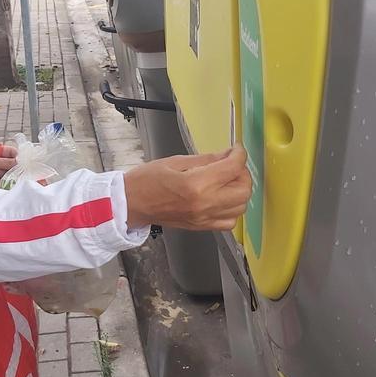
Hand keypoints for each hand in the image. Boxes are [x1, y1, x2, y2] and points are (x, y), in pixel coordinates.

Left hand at [0, 143, 17, 187]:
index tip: (19, 163)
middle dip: (7, 168)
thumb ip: (5, 162)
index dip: (16, 157)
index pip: (11, 152)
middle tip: (0, 170)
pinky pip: (1, 180)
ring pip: (7, 173)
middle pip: (11, 164)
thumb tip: (18, 162)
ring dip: (0, 175)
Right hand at [123, 146, 251, 231]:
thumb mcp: (176, 161)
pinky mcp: (201, 227)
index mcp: (196, 184)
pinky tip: (222, 198)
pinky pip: (230, 222)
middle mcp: (204, 204)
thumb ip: (207, 159)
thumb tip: (227, 155)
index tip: (236, 149)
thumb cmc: (147, 181)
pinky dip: (232, 209)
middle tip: (232, 164)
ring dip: (240, 191)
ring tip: (228, 180)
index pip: (233, 168)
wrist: (132, 204)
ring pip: (240, 207)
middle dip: (243, 173)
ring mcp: (204, 218)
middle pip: (244, 190)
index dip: (239, 154)